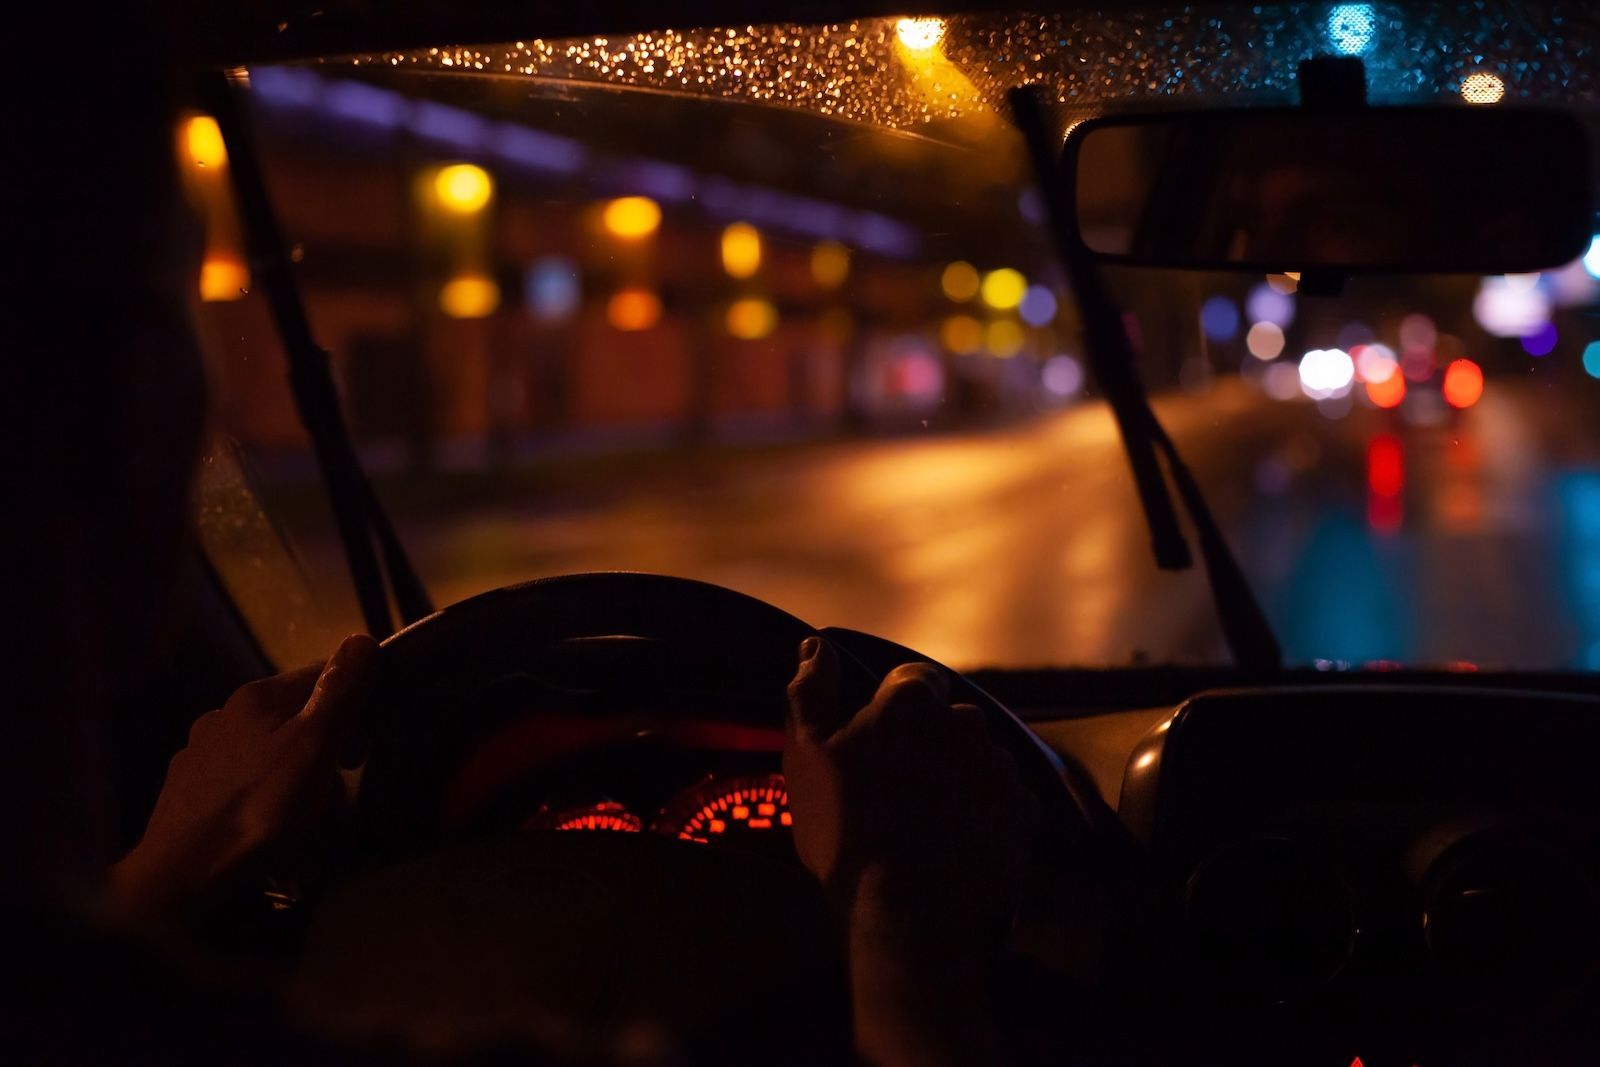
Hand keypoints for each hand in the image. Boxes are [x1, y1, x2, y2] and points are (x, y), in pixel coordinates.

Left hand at [106, 634, 377, 923]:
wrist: (183, 875)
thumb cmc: (260, 808)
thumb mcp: (314, 747)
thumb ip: (339, 692)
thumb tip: (362, 638)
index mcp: (257, 696)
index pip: (321, 676)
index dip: (353, 705)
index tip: (362, 747)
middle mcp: (224, 713)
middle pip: (293, 714)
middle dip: (322, 744)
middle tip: (335, 787)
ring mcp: (199, 751)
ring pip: (264, 748)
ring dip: (290, 769)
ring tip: (301, 813)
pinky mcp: (186, 788)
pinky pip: (237, 778)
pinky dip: (258, 791)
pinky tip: (262, 822)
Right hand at [784, 636, 1036, 1065]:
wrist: (910, 911)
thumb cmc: (847, 827)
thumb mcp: (807, 755)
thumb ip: (811, 692)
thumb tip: (815, 645)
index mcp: (913, 701)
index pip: (912, 679)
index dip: (892, 707)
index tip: (876, 742)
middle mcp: (966, 722)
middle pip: (949, 720)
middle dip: (930, 742)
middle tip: (898, 789)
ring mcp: (1000, 768)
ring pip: (978, 760)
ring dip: (959, 778)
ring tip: (928, 824)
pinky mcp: (1023, 813)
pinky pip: (1002, 801)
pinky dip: (984, 815)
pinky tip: (956, 844)